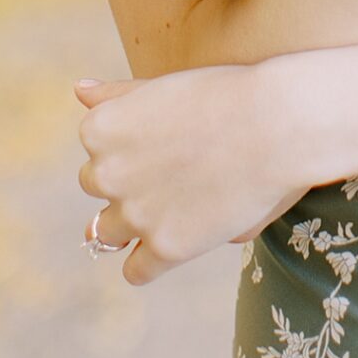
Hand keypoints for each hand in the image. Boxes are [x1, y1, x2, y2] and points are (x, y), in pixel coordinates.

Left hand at [76, 63, 310, 284]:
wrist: (278, 121)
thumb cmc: (227, 94)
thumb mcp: (164, 86)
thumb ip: (117, 95)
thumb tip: (80, 89)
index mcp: (100, 129)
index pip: (96, 150)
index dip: (131, 148)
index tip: (167, 142)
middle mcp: (106, 173)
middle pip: (99, 188)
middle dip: (128, 184)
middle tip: (176, 172)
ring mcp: (134, 214)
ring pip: (107, 233)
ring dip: (133, 223)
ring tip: (175, 207)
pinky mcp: (166, 247)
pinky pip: (136, 270)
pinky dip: (150, 262)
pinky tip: (177, 242)